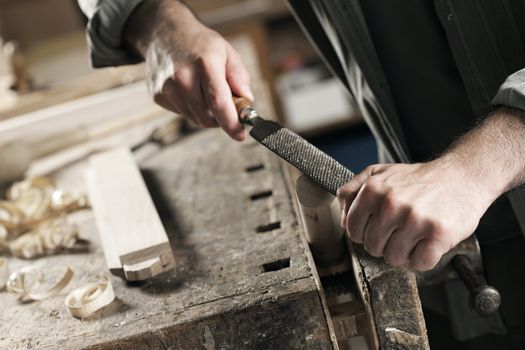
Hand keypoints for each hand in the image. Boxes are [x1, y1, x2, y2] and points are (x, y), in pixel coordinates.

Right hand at [124, 0, 252, 140]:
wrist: (163, 33)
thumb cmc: (198, 43)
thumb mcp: (226, 51)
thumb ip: (240, 76)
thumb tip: (246, 99)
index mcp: (204, 63)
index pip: (219, 103)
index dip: (231, 123)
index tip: (240, 134)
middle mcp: (182, 77)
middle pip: (207, 117)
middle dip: (221, 119)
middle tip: (228, 108)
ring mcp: (167, 88)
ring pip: (195, 118)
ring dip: (207, 113)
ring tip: (206, 91)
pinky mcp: (158, 96)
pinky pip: (183, 113)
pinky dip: (192, 108)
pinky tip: (191, 90)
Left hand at [337, 157, 494, 270]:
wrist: (462, 176)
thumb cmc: (419, 179)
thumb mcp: (380, 173)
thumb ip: (353, 189)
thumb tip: (342, 216)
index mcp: (373, 190)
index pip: (353, 231)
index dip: (366, 234)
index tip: (379, 228)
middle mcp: (392, 203)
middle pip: (372, 247)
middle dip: (385, 244)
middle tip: (400, 231)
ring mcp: (415, 219)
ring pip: (394, 258)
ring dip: (404, 253)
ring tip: (415, 236)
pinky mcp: (438, 233)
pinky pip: (420, 263)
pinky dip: (424, 258)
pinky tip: (429, 242)